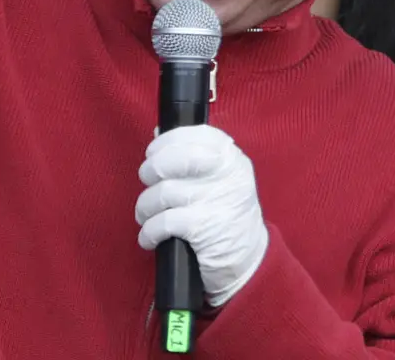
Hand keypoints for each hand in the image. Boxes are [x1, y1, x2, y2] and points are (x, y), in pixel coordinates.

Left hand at [136, 125, 268, 306]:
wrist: (249, 262)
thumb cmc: (226, 215)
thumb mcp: (220, 179)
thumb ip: (193, 155)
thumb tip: (159, 134)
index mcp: (231, 158)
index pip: (196, 134)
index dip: (167, 141)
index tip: (153, 152)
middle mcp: (227, 175)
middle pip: (175, 159)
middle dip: (151, 170)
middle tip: (147, 182)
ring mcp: (216, 200)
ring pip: (163, 193)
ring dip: (146, 207)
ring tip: (146, 216)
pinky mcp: (203, 228)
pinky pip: (162, 222)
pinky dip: (149, 231)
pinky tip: (149, 238)